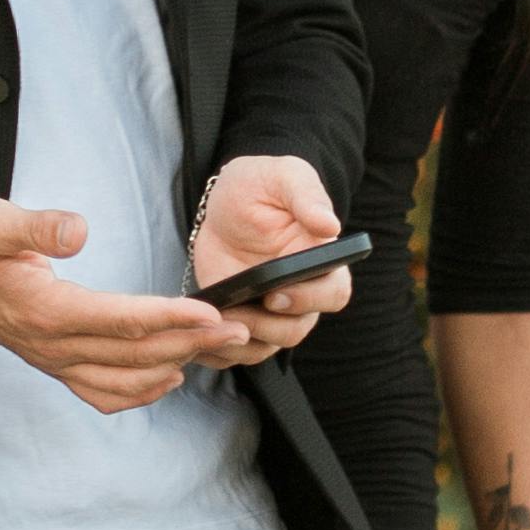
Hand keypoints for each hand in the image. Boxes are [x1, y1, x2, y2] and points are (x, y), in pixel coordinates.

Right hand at [0, 197, 246, 411]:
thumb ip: (35, 226)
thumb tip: (77, 230)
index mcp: (46, 311)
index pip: (122, 321)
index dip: (170, 318)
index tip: (210, 312)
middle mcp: (54, 345)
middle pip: (136, 354)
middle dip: (192, 342)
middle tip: (239, 327)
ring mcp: (54, 360)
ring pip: (126, 379)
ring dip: (176, 365)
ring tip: (216, 348)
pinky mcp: (53, 363)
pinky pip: (103, 393)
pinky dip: (141, 392)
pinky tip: (168, 378)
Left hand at [187, 152, 351, 368]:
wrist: (225, 202)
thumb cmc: (261, 185)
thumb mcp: (283, 178)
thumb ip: (307, 196)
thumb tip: (330, 226)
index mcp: (322, 262)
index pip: (334, 294)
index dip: (310, 300)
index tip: (277, 294)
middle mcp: (302, 294)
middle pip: (297, 329)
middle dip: (267, 327)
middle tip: (235, 312)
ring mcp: (270, 313)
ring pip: (265, 347)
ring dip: (238, 342)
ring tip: (210, 323)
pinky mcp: (240, 320)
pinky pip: (235, 349)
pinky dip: (217, 351)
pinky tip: (195, 337)